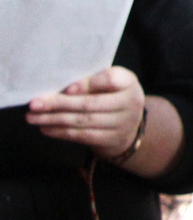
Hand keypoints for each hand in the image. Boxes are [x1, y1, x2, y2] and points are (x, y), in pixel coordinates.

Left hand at [26, 66, 145, 156]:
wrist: (131, 124)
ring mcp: (121, 124)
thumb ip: (91, 81)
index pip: (110, 79)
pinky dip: (61, 132)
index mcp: (128, 83)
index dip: (88, 84)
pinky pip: (82, 136)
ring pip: (82, 122)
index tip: (67, 88)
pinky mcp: (110, 140)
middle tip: (34, 104)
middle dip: (59, 104)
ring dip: (54, 119)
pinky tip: (45, 128)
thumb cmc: (113, 95)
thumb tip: (62, 90)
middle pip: (90, 104)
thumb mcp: (109, 83)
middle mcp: (129, 103)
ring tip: (33, 117)